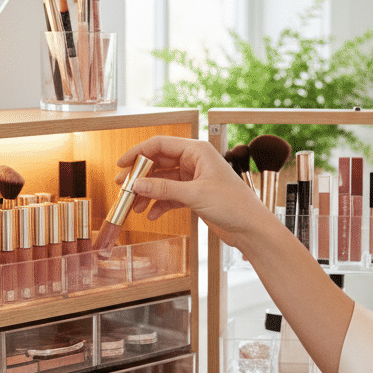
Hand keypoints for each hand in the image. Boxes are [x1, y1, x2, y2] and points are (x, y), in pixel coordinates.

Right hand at [115, 136, 270, 247]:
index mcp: (197, 151)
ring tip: (135, 206)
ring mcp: (194, 178)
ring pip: (162, 181)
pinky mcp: (194, 195)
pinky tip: (152, 214)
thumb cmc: (234, 204)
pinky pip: (170, 195)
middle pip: (159, 163)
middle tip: (123, 187)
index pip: (160, 144)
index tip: (121, 165)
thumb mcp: (195, 194)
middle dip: (140, 176)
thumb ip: (164, 189)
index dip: (138, 153)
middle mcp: (195, 161)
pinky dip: (160, 204)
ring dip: (148, 193)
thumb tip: (137, 185)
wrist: (251, 228)